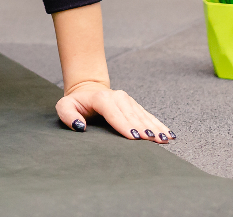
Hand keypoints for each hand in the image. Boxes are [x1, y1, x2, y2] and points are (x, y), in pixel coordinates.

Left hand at [55, 80, 172, 142]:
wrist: (87, 90)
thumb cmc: (76, 103)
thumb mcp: (64, 106)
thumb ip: (68, 115)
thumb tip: (79, 126)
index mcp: (100, 98)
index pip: (114, 112)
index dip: (124, 125)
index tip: (134, 137)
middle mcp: (117, 97)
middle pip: (131, 115)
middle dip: (142, 128)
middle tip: (154, 141)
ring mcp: (127, 100)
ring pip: (142, 115)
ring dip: (154, 127)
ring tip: (163, 139)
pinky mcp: (134, 105)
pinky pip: (148, 116)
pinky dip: (158, 124)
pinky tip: (167, 133)